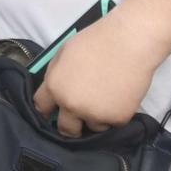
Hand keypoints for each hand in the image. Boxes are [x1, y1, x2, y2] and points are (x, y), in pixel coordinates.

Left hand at [30, 13, 164, 137]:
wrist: (129, 42)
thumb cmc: (95, 41)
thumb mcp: (63, 54)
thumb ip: (56, 76)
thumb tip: (54, 91)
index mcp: (55, 87)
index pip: (41, 109)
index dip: (47, 110)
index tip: (53, 112)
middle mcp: (72, 105)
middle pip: (66, 129)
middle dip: (71, 125)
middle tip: (79, 118)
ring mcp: (95, 114)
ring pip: (93, 126)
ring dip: (96, 117)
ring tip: (106, 97)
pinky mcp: (118, 119)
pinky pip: (113, 123)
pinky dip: (116, 113)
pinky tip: (120, 95)